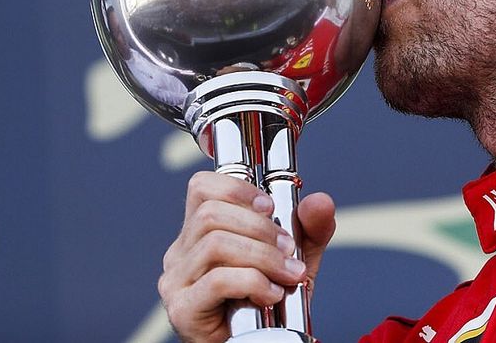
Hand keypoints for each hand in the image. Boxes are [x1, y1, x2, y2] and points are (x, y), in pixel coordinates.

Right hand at [158, 171, 335, 342]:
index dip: (237, 188)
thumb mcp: (294, 261)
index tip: (270, 207)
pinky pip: (217, 280)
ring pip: (215, 243)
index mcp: (201, 233)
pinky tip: (271, 294)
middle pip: (211, 213)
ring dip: (263, 256)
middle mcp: (181, 252)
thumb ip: (309, 230)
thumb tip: (319, 202)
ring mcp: (177, 281)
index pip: (202, 187)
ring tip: (287, 275)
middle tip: (289, 250)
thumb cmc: (268, 308)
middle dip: (261, 228)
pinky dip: (253, 282)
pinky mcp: (182, 308)